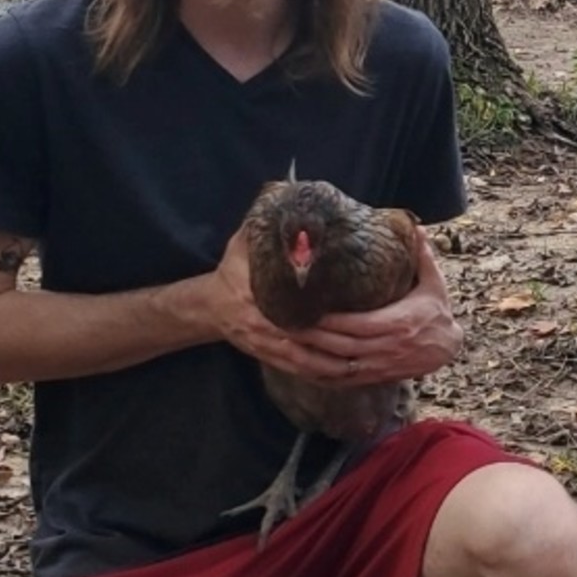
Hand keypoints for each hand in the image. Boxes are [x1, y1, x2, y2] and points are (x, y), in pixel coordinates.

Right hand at [206, 227, 377, 380]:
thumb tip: (292, 200)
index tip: (350, 314)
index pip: (293, 309)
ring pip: (303, 360)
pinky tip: (341, 376)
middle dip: (336, 343)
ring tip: (361, 363)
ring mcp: (264, 344)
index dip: (322, 316)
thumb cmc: (232, 269)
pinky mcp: (267, 356)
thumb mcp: (243, 243)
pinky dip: (319, 375)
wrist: (209, 305)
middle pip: (305, 338)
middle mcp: (261, 323)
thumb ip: (266, 227)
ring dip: (332, 365)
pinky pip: (297, 370)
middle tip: (367, 341)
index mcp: (256, 295)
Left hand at [289, 237, 462, 387]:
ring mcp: (377, 365)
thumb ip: (422, 256)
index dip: (331, 320)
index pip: (358, 324)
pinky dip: (317, 375)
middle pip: (341, 346)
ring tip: (282, 343)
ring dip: (308, 358)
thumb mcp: (434, 283)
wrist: (448, 349)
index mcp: (397, 323)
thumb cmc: (436, 311)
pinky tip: (297, 366)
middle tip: (282, 323)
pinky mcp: (372, 377)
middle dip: (310, 336)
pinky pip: (340, 380)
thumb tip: (415, 225)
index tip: (307, 308)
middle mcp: (385, 347)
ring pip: (336, 367)